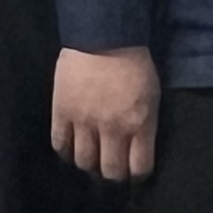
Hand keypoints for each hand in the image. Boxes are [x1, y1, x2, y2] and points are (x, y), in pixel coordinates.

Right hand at [53, 46, 161, 181]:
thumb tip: (138, 150)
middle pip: (110, 171)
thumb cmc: (135, 64)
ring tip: (91, 160)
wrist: (103, 36)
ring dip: (89, 166)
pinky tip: (71, 150)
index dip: (136, 176)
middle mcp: (112, 128)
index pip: (139, 168)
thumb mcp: (153, 97)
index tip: (134, 175)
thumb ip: (145, 126)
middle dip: (113, 176)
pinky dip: (66, 153)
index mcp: (140, 124)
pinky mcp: (62, 113)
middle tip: (111, 171)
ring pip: (84, 162)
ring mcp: (84, 122)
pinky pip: (60, 145)